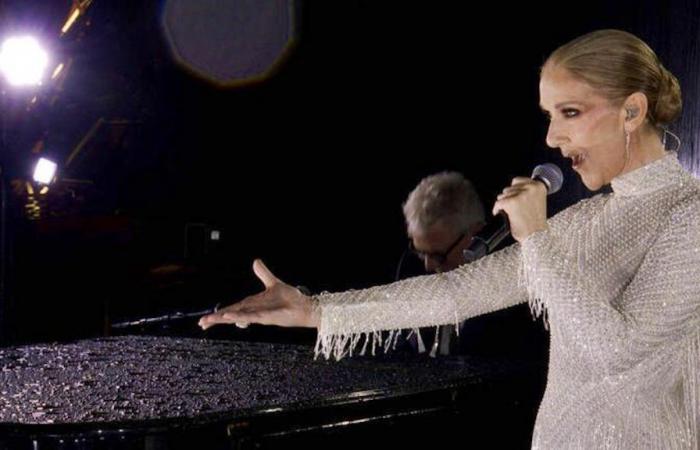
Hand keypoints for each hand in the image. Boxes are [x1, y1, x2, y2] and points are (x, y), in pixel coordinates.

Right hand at [198, 259, 319, 329]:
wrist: (304, 306)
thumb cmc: (290, 298)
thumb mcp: (273, 283)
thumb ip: (263, 273)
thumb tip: (255, 261)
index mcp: (253, 304)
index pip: (232, 308)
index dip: (219, 314)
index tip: (206, 319)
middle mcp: (254, 311)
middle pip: (231, 315)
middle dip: (216, 319)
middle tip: (201, 324)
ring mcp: (259, 315)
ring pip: (237, 317)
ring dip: (223, 319)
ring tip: (208, 321)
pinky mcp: (266, 317)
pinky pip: (250, 317)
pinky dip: (239, 316)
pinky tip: (229, 317)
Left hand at [491, 177, 547, 241]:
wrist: (537, 236)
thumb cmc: (536, 224)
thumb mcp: (537, 202)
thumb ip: (528, 193)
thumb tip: (514, 190)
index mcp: (539, 186)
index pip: (517, 181)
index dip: (513, 190)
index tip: (512, 197)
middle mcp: (531, 188)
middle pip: (508, 188)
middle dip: (508, 198)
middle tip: (512, 209)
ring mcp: (521, 194)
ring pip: (502, 195)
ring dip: (503, 204)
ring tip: (509, 213)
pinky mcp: (511, 202)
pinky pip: (498, 203)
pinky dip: (496, 209)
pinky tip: (499, 214)